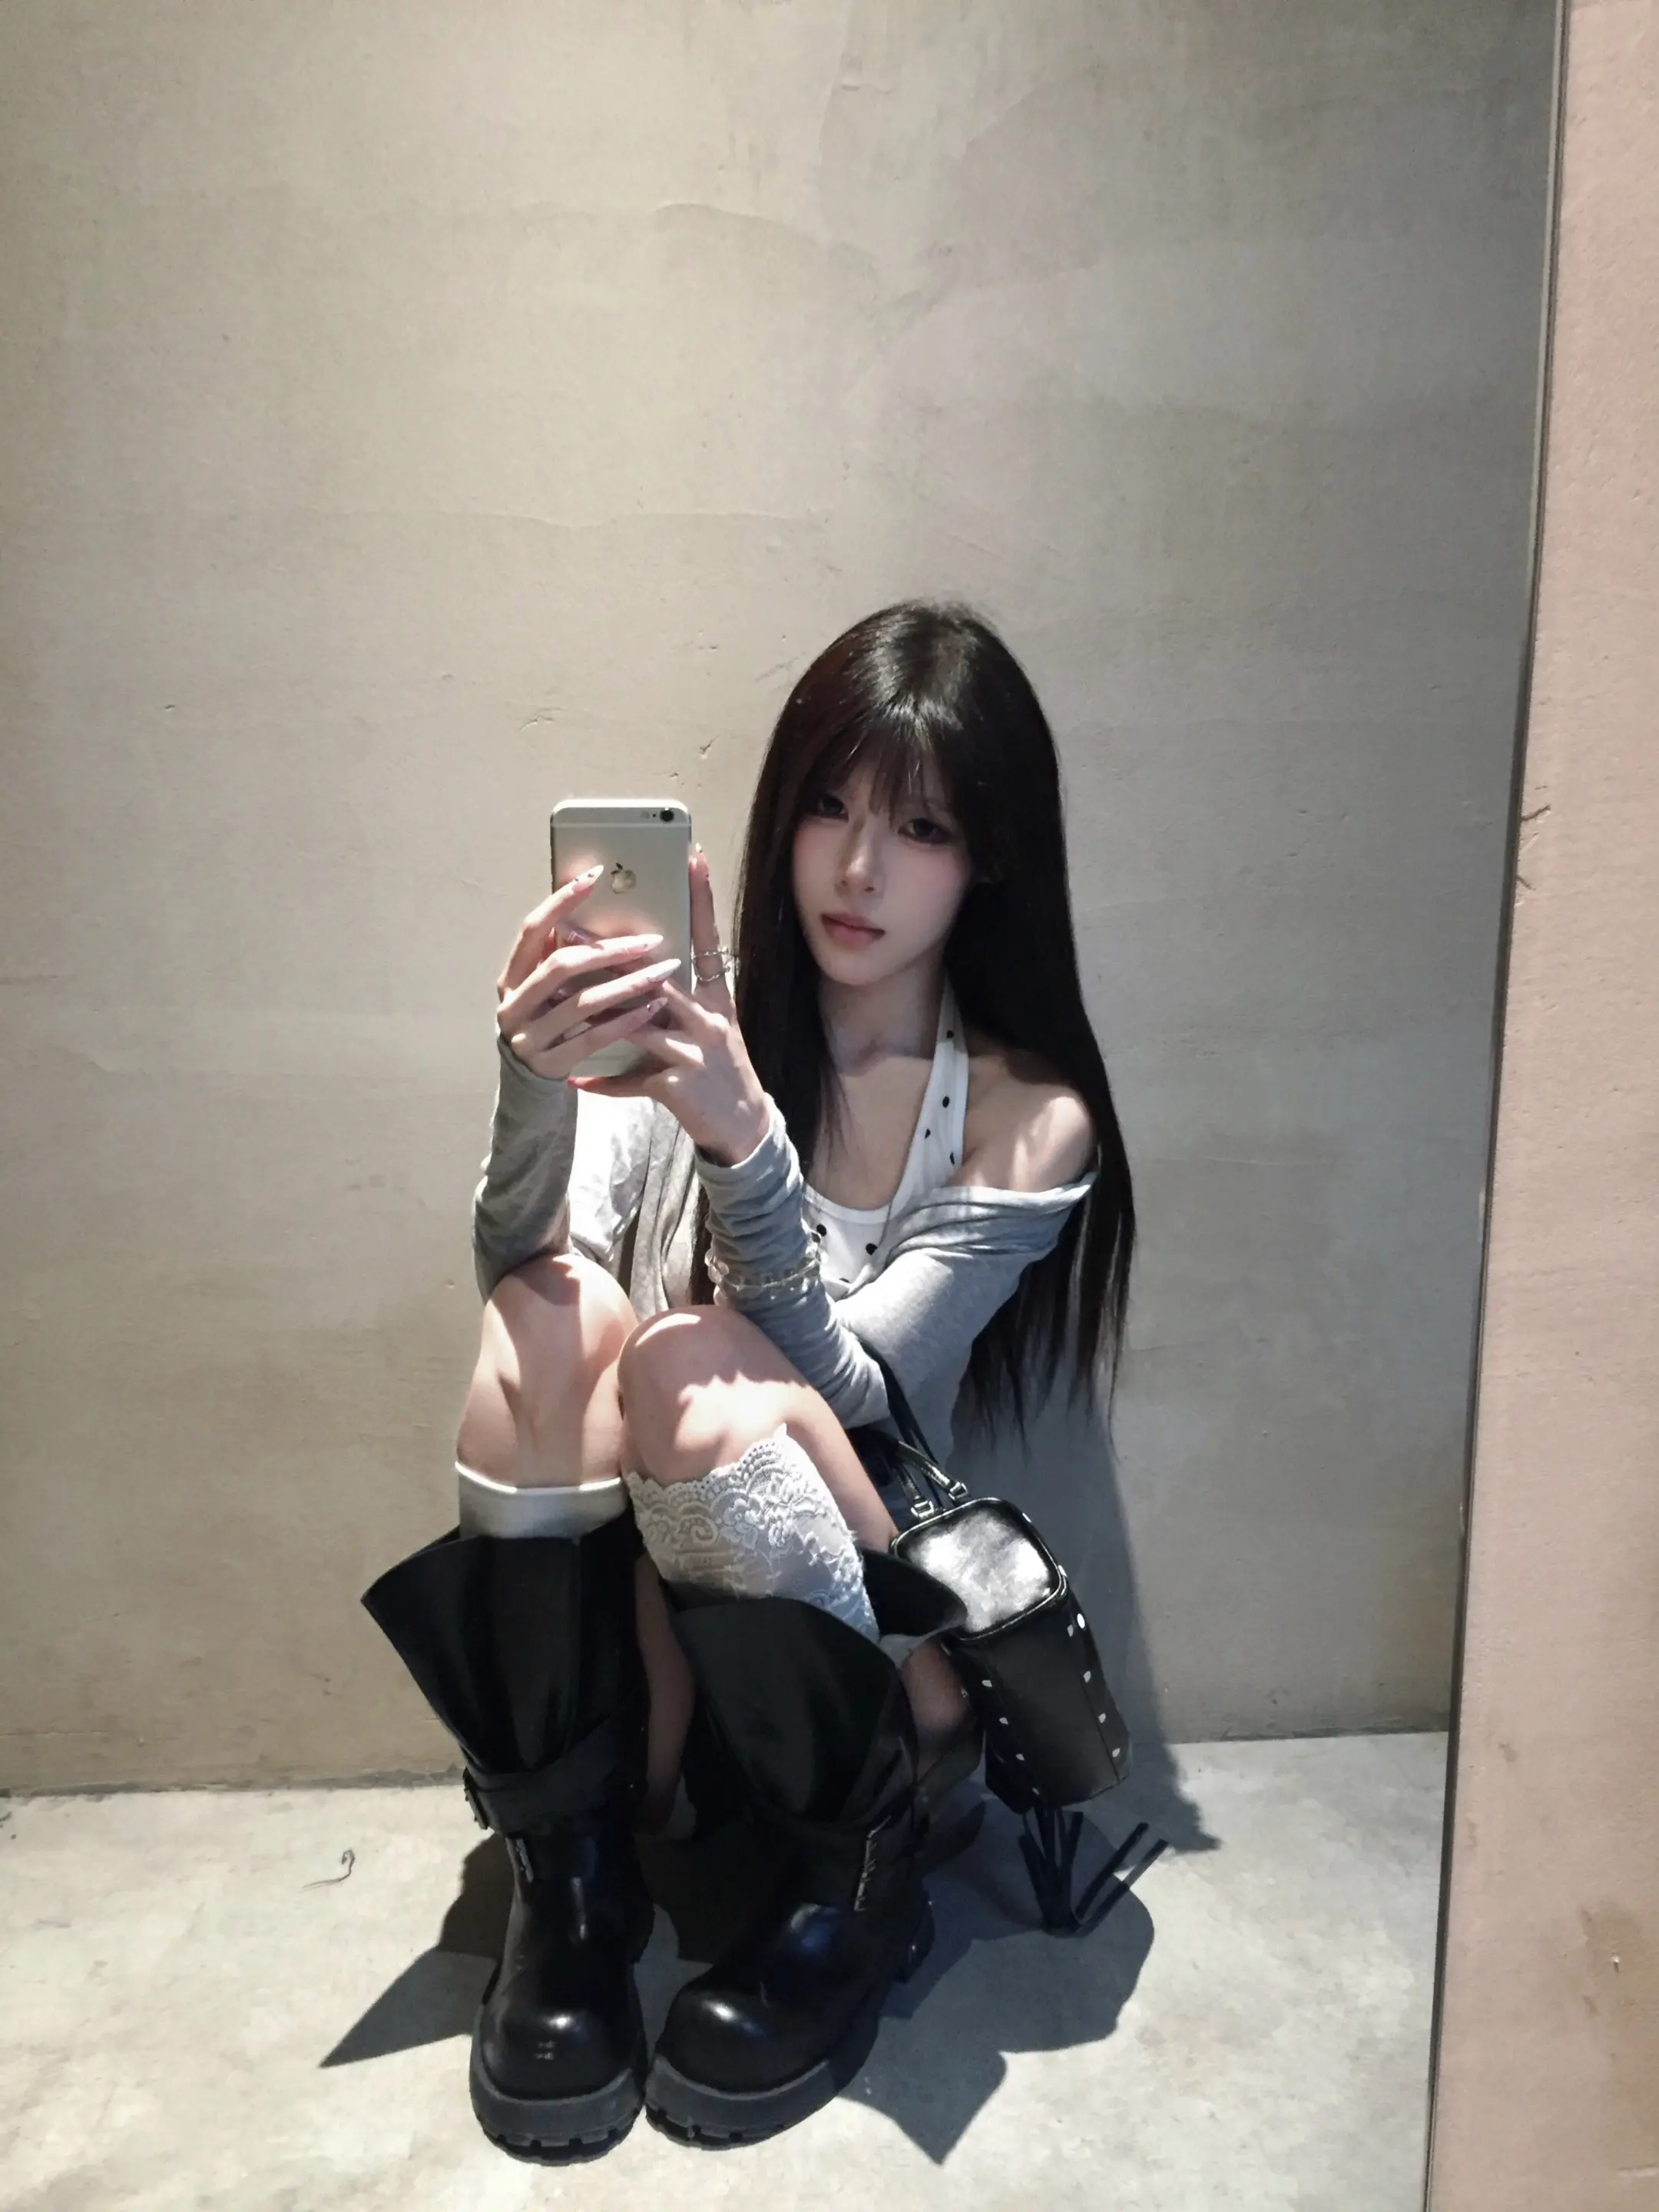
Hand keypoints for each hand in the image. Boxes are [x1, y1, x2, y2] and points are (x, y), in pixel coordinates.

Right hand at [495, 866, 684, 1080]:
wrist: (528, 1085)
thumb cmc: (546, 1022)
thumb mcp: (542, 990)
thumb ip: (557, 956)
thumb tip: (592, 906)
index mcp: (510, 977)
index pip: (532, 930)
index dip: (560, 902)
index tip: (595, 876)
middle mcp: (513, 1005)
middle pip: (561, 966)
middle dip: (608, 950)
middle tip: (650, 939)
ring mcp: (528, 1037)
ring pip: (582, 1004)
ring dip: (627, 985)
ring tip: (664, 972)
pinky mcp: (550, 1064)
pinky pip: (593, 1037)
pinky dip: (625, 1021)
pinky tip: (654, 1007)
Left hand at [567, 846, 772, 1164]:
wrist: (746, 1126)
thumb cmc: (723, 1071)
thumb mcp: (713, 1028)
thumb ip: (679, 1001)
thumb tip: (641, 972)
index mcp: (716, 1000)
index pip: (709, 940)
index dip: (702, 898)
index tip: (692, 858)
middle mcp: (707, 1020)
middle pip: (656, 978)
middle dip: (611, 958)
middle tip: (574, 932)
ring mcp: (693, 1053)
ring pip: (638, 1023)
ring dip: (597, 1011)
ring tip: (564, 998)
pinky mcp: (677, 1086)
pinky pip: (631, 1081)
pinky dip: (604, 1082)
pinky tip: (576, 1080)